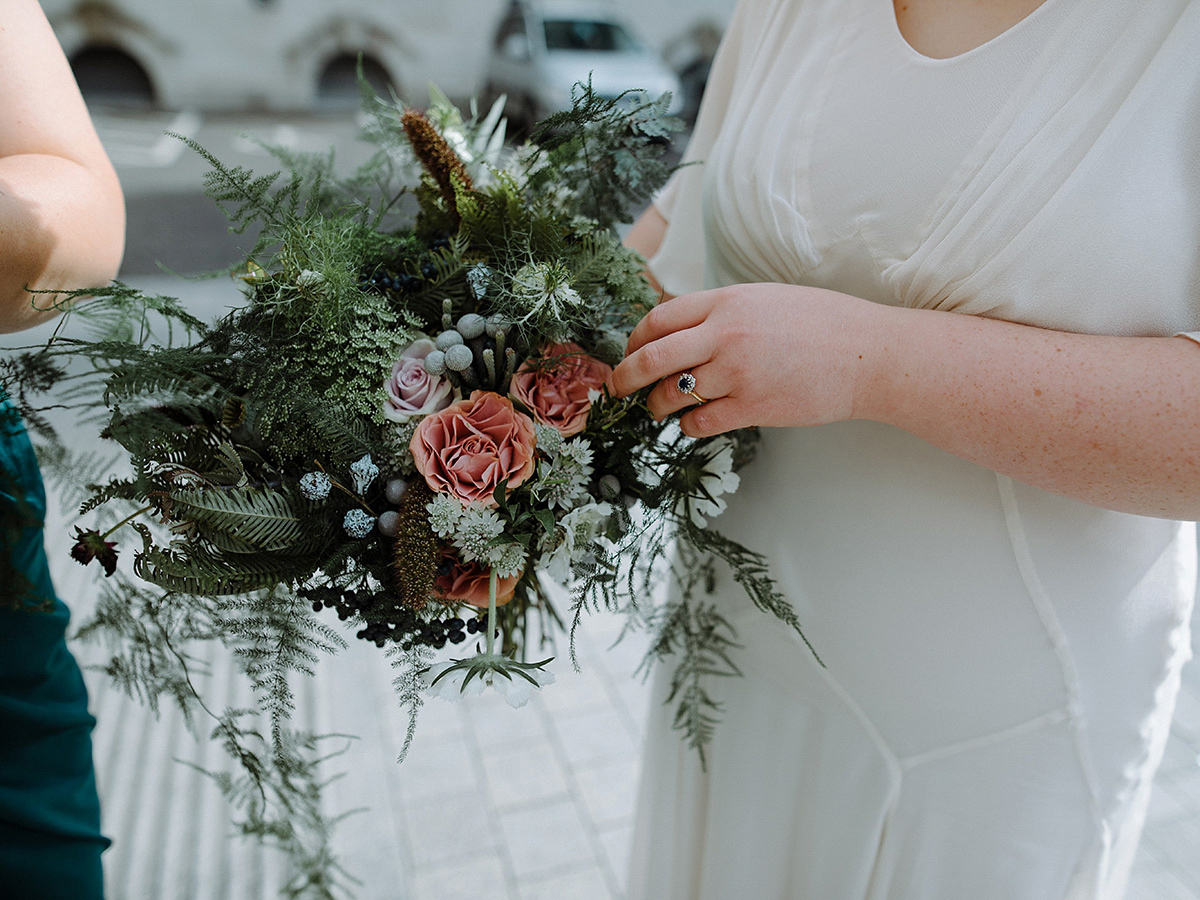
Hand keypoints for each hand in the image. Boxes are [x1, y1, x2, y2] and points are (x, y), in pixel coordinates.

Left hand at [611, 283, 883, 436]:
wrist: (868, 355)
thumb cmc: (823, 325)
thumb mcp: (765, 299)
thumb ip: (722, 312)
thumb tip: (681, 332)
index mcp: (727, 300)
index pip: (659, 319)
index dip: (635, 340)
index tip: (629, 353)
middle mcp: (725, 333)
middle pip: (652, 356)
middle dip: (625, 376)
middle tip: (616, 389)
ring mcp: (737, 371)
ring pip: (671, 393)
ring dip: (658, 404)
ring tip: (659, 408)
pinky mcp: (752, 406)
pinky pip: (699, 421)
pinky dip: (689, 424)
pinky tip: (694, 421)